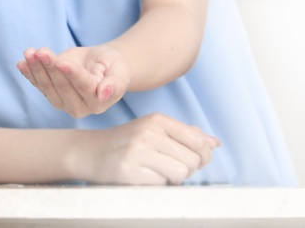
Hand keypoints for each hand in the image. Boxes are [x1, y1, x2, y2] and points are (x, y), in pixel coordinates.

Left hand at [17, 45, 130, 117]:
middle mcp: (80, 107)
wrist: (102, 64)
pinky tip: (21, 63)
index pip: (83, 86)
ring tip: (30, 52)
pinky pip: (38, 84)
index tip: (61, 62)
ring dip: (36, 69)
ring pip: (47, 86)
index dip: (72, 74)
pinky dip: (29, 73)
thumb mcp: (120, 70)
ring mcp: (63, 103)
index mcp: (99, 101)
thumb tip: (105, 94)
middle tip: (41, 51)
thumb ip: (116, 83)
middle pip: (62, 86)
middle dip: (50, 67)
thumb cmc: (113, 65)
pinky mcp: (52, 95)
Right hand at [72, 113, 220, 184]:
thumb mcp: (154, 130)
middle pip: (192, 160)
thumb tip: (215, 143)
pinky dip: (157, 184)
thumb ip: (184, 134)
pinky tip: (144, 176)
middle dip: (187, 169)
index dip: (204, 155)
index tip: (196, 161)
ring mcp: (138, 151)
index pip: (198, 139)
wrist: (90, 151)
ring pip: (180, 173)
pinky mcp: (129, 170)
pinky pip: (161, 184)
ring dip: (174, 179)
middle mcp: (149, 132)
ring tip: (159, 173)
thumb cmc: (126, 141)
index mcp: (157, 120)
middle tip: (171, 168)